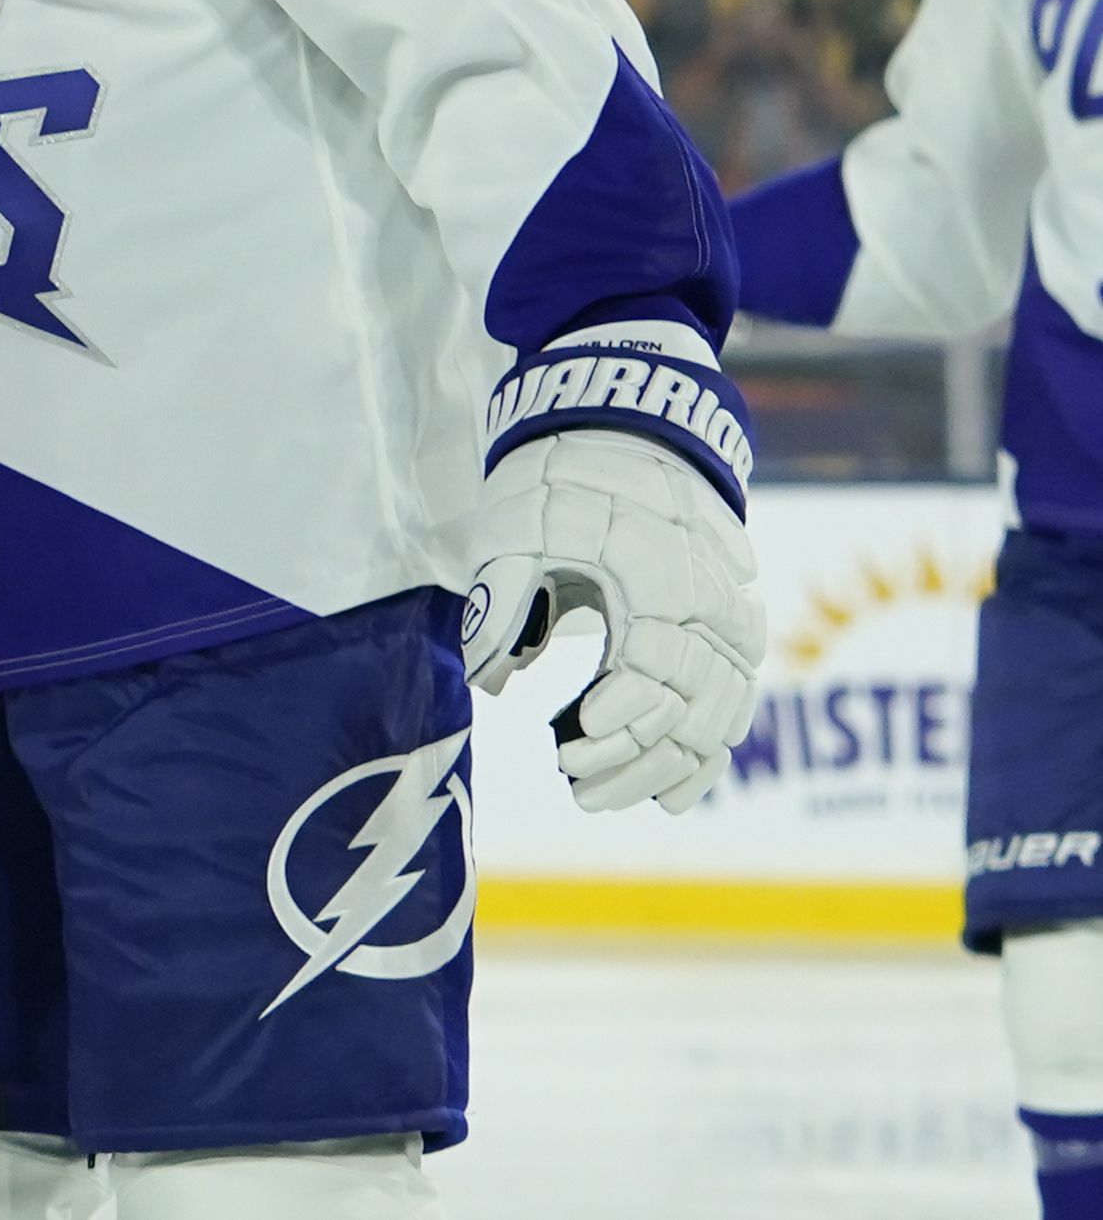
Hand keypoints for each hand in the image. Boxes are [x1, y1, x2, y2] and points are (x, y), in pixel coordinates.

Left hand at [461, 429, 762, 813]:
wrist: (631, 426)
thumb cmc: (567, 475)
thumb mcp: (521, 525)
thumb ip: (504, 600)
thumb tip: (491, 682)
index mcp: (663, 583)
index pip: (653, 676)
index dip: (614, 725)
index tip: (564, 752)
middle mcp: (713, 610)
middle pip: (687, 711)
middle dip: (629, 759)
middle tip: (573, 787)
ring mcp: (731, 620)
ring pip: (714, 717)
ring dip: (662, 765)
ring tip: (602, 796)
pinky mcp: (728, 626)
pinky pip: (732, 704)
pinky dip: (706, 752)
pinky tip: (674, 795)